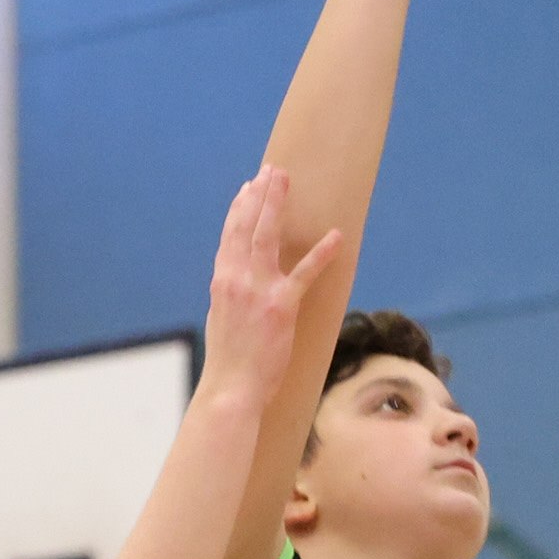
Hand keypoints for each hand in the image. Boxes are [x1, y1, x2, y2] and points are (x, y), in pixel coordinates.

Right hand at [197, 166, 345, 401]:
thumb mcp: (222, 320)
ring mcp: (259, 289)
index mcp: (222, 281)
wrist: (232, 388)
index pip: (230, 235)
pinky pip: (305, 273)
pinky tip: (336, 236)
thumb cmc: (229, 362)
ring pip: (267, 236)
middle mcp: (237, 278)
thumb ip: (230, 295)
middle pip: (247, 226)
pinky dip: (322, 253)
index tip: (248, 188)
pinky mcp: (282, 306)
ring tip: (285, 180)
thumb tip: (237, 283)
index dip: (240, 209)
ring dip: (277, 204)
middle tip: (271, 170)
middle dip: (260, 194)